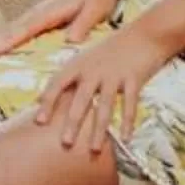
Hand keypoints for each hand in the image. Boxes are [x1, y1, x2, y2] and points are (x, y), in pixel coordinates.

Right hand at [0, 0, 120, 57]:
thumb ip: (83, 24)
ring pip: (7, 31)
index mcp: (48, 12)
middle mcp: (36, 13)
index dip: (7, 41)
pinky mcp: (35, 21)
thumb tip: (71, 39)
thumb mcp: (96, 10)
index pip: (24, 29)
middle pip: (8, 30)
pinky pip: (14, 32)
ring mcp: (33, 16)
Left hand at [34, 18, 175, 151]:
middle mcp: (93, 69)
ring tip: (94, 150)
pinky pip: (129, 104)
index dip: (47, 101)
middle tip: (65, 143)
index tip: (39, 121)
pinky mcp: (133, 79)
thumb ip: (72, 77)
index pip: (57, 83)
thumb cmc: (112, 49)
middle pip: (80, 99)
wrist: (145, 33)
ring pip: (104, 106)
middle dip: (72, 122)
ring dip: (99, 130)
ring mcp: (114, 75)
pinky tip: (125, 139)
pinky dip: (127, 122)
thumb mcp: (88, 58)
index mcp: (79, 64)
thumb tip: (48, 96)